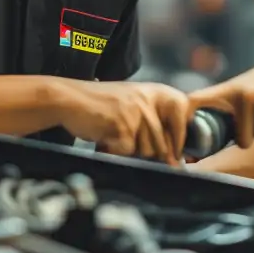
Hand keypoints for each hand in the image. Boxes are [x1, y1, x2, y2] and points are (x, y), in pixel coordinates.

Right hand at [58, 79, 192, 163]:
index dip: (178, 138)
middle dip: (147, 153)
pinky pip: (127, 152)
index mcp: (157, 91)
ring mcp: (137, 112)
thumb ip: (154, 125)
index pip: (182, 114)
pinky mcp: (123, 126)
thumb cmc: (103, 106)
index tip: (173, 154)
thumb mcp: (134, 105)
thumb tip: (175, 161)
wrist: (71, 99)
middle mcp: (150, 99)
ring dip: (129, 151)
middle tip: (128, 142)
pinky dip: (115, 151)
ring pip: (147, 151)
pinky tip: (106, 138)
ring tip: (115, 135)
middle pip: (163, 143)